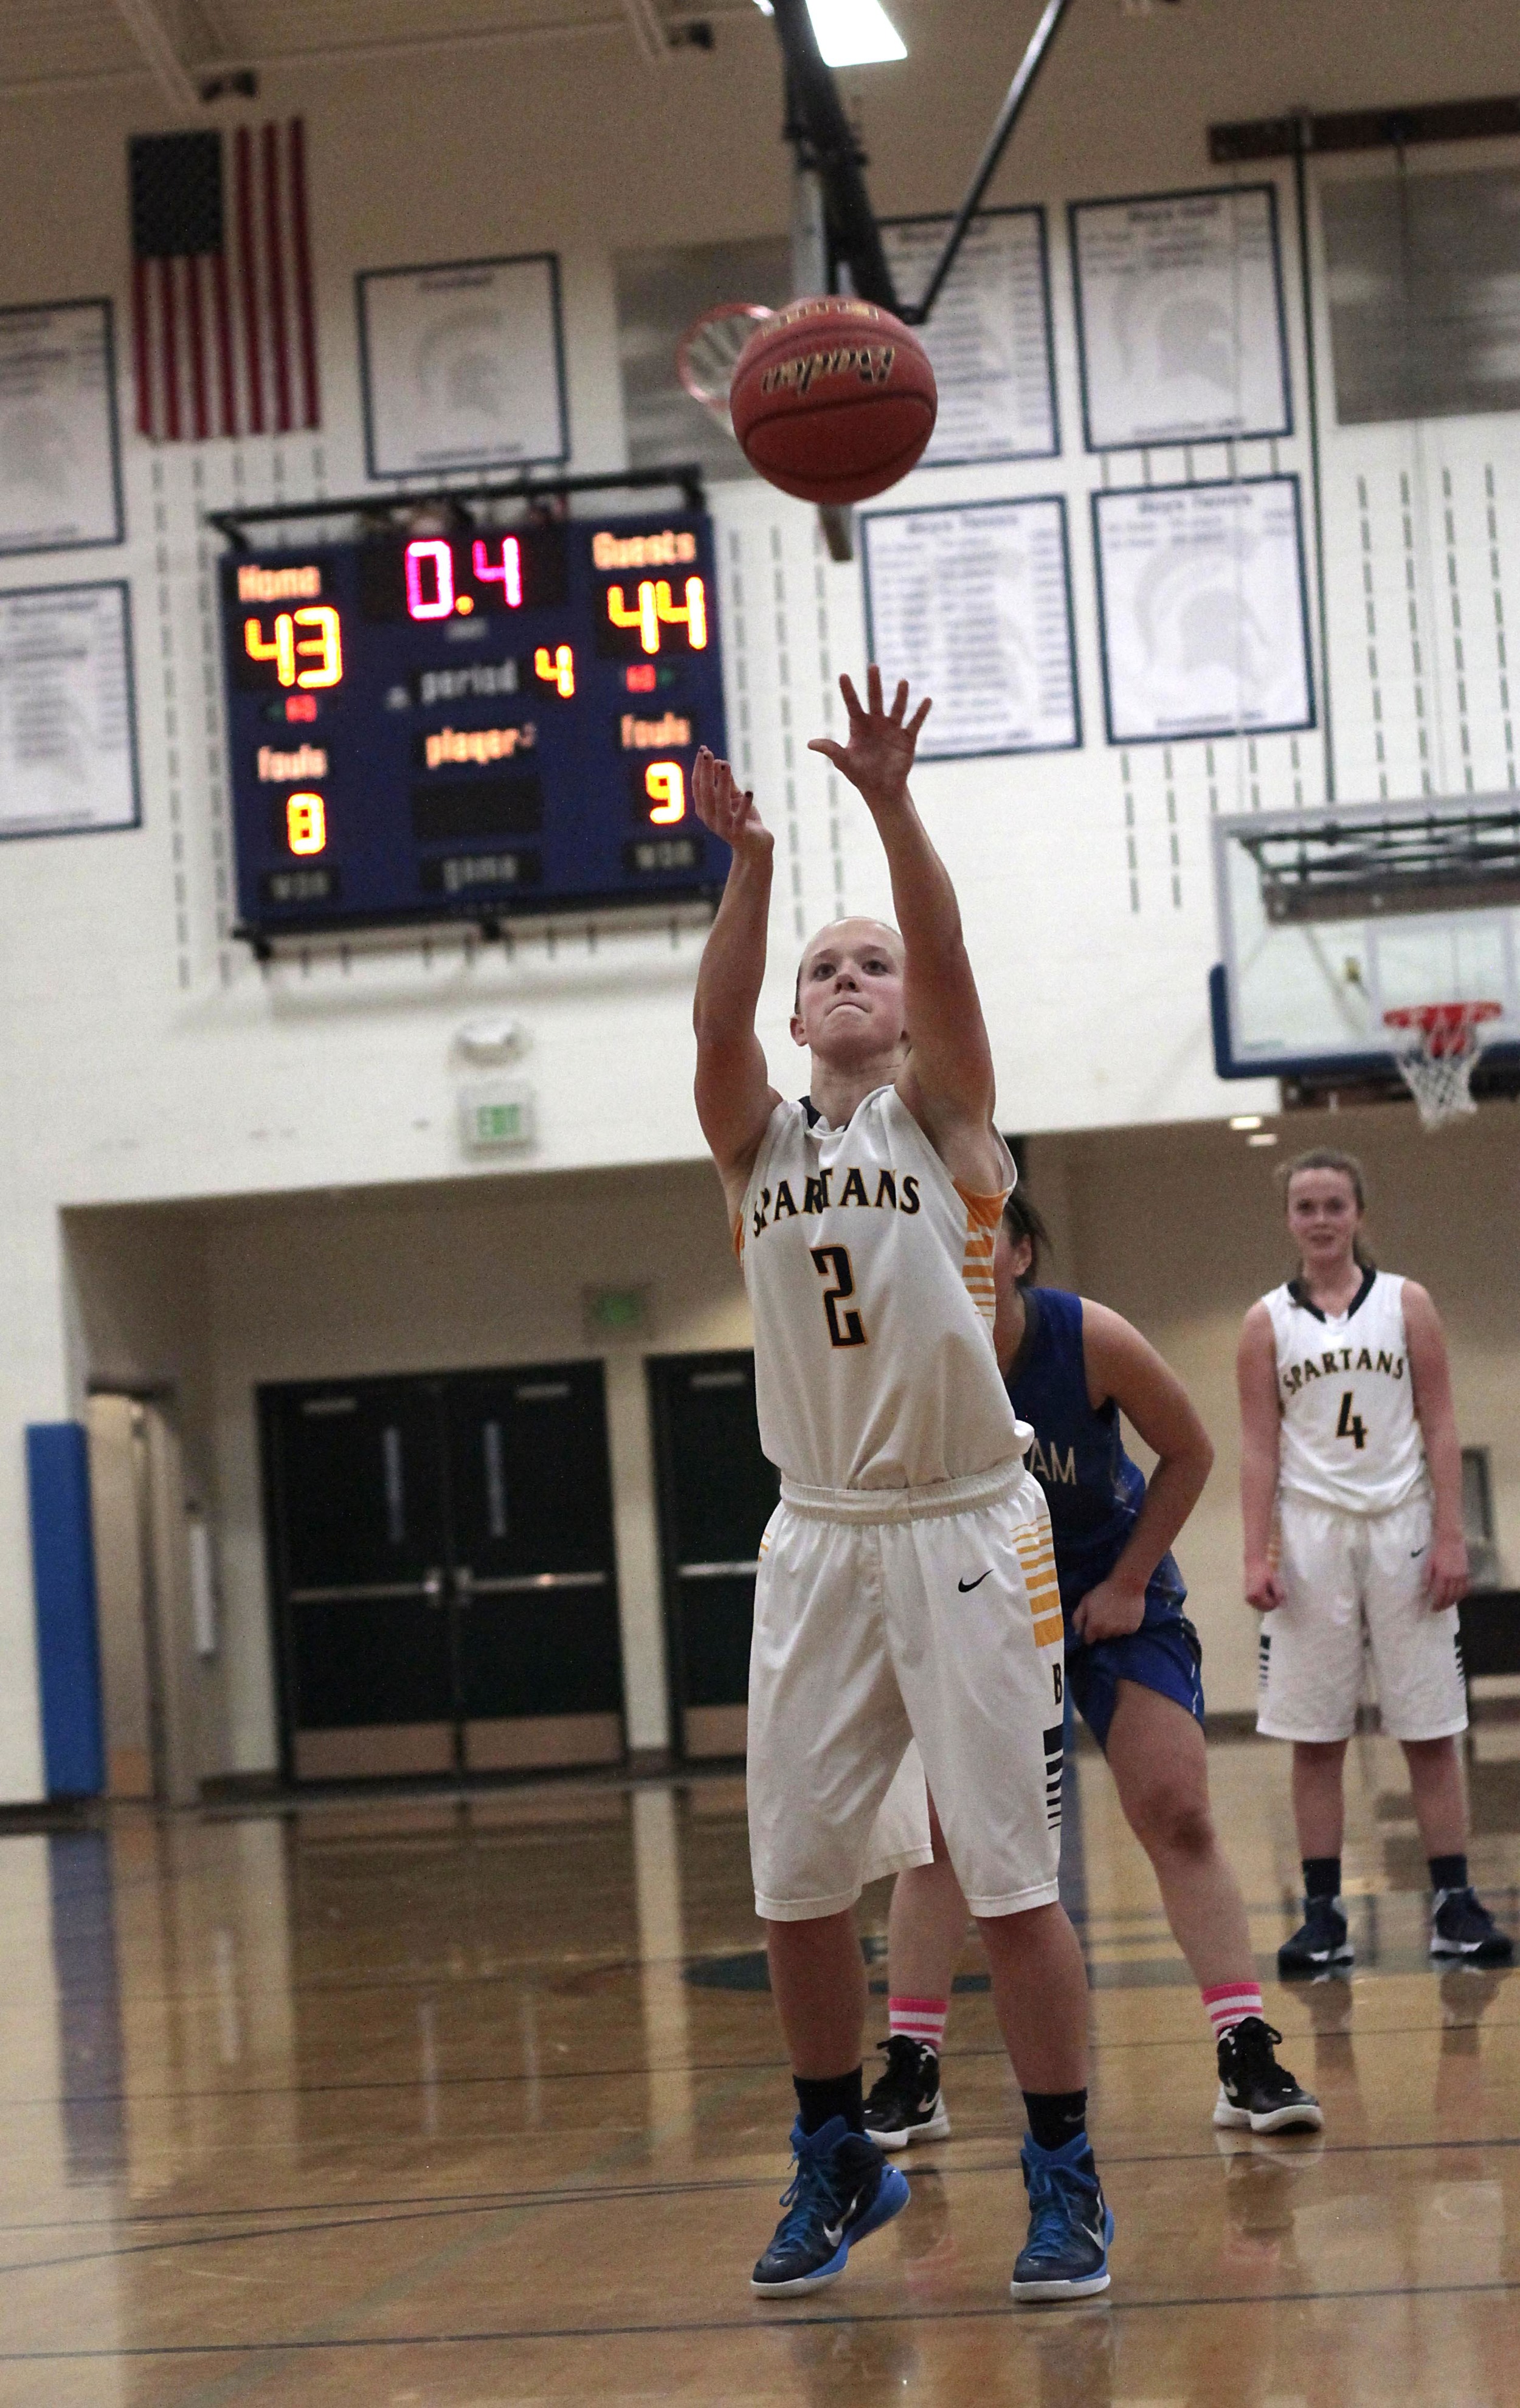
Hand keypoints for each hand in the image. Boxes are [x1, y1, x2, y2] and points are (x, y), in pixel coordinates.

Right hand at [692, 747, 772, 863]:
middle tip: (708, 753)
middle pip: (706, 792)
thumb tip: (718, 761)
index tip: (703, 750)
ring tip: (725, 764)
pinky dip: (744, 806)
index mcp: (705, 809)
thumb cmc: (743, 820)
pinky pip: (740, 819)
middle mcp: (710, 818)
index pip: (698, 786)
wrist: (755, 847)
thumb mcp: (734, 798)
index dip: (700, 768)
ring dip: (723, 783)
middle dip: (706, 771)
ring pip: (720, 803)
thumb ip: (726, 783)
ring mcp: (723, 828)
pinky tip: (748, 793)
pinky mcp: (738, 834)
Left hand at [808, 666, 930, 808]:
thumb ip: (831, 749)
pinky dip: (921, 713)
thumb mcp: (844, 762)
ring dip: (900, 696)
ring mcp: (893, 728)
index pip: (852, 704)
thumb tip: (810, 743)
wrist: (881, 788)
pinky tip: (927, 700)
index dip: (847, 691)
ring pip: (897, 708)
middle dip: (874, 684)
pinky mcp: (907, 738)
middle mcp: (876, 722)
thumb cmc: (860, 774)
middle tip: (873, 667)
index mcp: (859, 725)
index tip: (843, 675)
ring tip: (903, 682)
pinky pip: (915, 723)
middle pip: (875, 699)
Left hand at [1069, 1575, 1146, 1644]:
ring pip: (1114, 1634)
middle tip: (1104, 1615)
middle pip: (1101, 1637)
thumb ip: (1078, 1618)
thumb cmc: (1103, 1591)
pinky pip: (1125, 1630)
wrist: (1127, 1585)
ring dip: (1113, 1628)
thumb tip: (1077, 1632)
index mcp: (1094, 1626)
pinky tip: (1124, 1614)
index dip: (1088, 1633)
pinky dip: (1124, 1625)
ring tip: (1115, 1613)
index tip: (1091, 1625)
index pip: (1088, 1640)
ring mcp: (1121, 1631)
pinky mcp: (1132, 1628)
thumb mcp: (1085, 1601)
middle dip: (1101, 1629)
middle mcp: (1107, 1632)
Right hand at [1244, 1557, 1284, 1612]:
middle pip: (1266, 1608)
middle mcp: (1250, 1599)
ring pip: (1263, 1608)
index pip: (1270, 1605)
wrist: (1254, 1563)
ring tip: (1269, 1589)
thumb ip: (1279, 1594)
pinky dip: (1264, 1601)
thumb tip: (1283, 1605)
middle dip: (1273, 1602)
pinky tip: (1265, 1591)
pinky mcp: (1248, 1598)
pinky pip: (1259, 1605)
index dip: (1277, 1601)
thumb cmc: (1265, 1570)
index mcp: (1256, 1594)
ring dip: (1268, 1602)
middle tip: (1275, 1590)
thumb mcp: (1275, 1581)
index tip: (1279, 1591)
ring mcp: (1248, 1599)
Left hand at [1426, 1531, 1469, 1613]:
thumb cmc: (1436, 1549)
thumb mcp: (1428, 1562)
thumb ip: (1427, 1577)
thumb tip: (1424, 1590)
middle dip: (1444, 1605)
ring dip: (1453, 1602)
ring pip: (1459, 1594)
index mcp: (1443, 1575)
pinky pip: (1466, 1587)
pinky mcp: (1467, 1572)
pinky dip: (1462, 1594)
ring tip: (1446, 1605)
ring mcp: (1462, 1575)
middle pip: (1450, 1597)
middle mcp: (1454, 1578)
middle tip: (1438, 1609)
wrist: (1450, 1537)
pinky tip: (1457, 1596)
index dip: (1437, 1604)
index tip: (1432, 1609)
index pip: (1440, 1595)